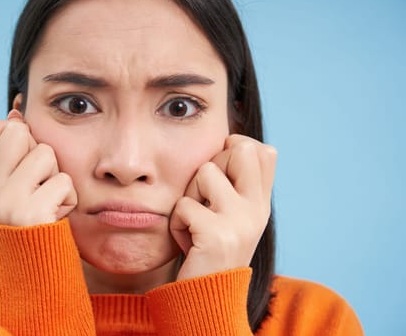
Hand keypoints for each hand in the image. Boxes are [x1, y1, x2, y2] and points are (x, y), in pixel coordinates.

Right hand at [0, 109, 76, 225]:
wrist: (38, 266)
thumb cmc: (32, 220)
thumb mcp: (14, 187)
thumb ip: (12, 153)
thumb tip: (15, 113)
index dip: (13, 131)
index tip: (23, 157)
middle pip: (18, 131)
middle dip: (39, 151)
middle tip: (38, 181)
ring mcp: (5, 201)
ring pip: (46, 153)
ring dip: (56, 174)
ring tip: (48, 198)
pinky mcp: (30, 213)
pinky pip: (63, 181)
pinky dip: (69, 197)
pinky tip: (56, 213)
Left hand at [170, 134, 276, 280]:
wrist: (208, 299)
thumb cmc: (209, 252)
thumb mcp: (232, 217)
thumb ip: (237, 185)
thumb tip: (230, 142)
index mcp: (261, 203)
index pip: (264, 151)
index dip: (237, 147)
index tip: (221, 169)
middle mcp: (258, 210)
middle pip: (240, 149)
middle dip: (210, 166)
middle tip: (205, 198)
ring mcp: (240, 221)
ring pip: (205, 172)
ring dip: (189, 195)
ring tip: (195, 222)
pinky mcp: (217, 235)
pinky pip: (184, 205)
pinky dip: (177, 223)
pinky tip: (188, 242)